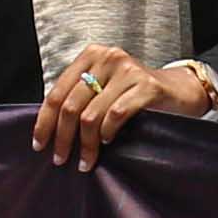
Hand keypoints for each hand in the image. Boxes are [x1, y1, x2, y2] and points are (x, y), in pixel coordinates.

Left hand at [34, 44, 198, 166]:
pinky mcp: (147, 85)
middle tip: (60, 158)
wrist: (178, 90)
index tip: (38, 144)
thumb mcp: (104, 88)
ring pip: (91, 115)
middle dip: (63, 137)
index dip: (44, 121)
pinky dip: (107, 132)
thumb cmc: (134, 94)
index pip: (56, 92)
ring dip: (85, 144)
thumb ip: (80, 98)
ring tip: (85, 161)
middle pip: (71, 105)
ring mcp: (127, 70)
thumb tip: (49, 129)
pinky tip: (106, 142)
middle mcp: (107, 58)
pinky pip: (116, 114)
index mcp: (90, 56)